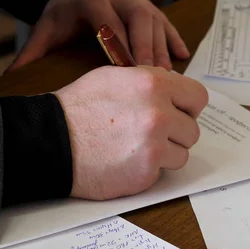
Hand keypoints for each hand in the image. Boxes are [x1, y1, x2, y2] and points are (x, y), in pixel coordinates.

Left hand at [7, 0, 190, 71]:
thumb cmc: (61, 19)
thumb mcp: (44, 32)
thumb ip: (31, 53)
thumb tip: (10, 77)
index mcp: (92, 3)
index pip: (108, 23)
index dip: (119, 46)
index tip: (125, 72)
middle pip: (138, 18)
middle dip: (147, 46)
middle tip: (154, 76)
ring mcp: (135, 2)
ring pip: (154, 20)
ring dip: (162, 46)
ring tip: (168, 76)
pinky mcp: (148, 8)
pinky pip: (165, 21)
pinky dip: (174, 38)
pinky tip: (183, 55)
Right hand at [54, 66, 207, 200]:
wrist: (51, 140)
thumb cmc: (78, 107)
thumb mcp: (114, 76)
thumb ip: (150, 81)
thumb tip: (173, 91)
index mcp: (153, 84)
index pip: (198, 97)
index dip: (187, 106)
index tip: (177, 112)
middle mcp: (159, 114)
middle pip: (192, 129)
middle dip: (175, 132)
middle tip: (150, 133)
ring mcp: (154, 146)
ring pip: (182, 153)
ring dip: (164, 153)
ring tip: (136, 147)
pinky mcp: (146, 172)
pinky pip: (163, 172)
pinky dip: (148, 169)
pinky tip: (126, 160)